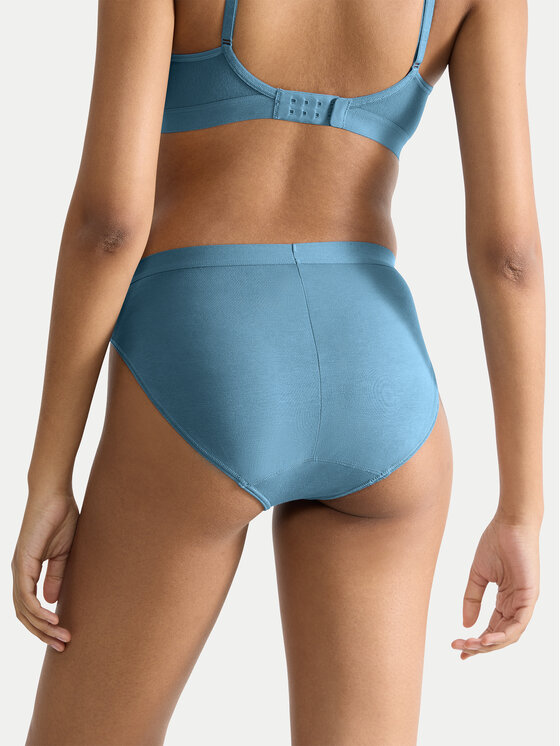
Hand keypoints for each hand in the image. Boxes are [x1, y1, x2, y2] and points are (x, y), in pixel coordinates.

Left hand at [12, 490, 78, 651]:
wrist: (54, 494)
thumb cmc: (60, 518)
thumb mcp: (63, 553)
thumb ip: (56, 576)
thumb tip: (51, 602)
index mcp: (28, 571)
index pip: (30, 608)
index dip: (44, 625)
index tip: (64, 637)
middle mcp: (19, 573)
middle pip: (25, 615)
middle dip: (43, 634)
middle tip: (63, 646)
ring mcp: (19, 569)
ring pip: (24, 610)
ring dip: (42, 628)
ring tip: (62, 637)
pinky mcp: (23, 562)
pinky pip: (27, 595)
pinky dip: (38, 611)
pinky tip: (53, 619)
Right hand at [451, 512, 540, 659]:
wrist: (510, 523)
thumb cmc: (496, 542)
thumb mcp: (478, 574)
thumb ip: (472, 598)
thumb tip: (466, 624)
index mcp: (506, 600)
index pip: (492, 628)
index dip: (476, 641)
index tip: (458, 648)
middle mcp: (517, 605)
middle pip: (499, 636)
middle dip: (479, 647)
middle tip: (459, 648)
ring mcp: (525, 602)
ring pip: (509, 635)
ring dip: (490, 644)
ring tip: (471, 645)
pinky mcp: (530, 597)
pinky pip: (519, 624)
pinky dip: (503, 634)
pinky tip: (486, 638)